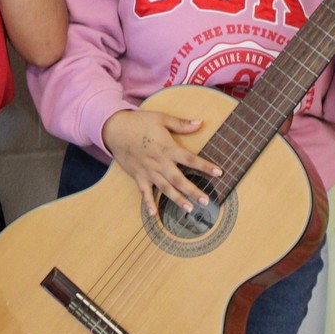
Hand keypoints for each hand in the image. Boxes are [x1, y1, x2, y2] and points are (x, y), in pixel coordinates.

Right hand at [101, 109, 222, 217]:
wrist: (115, 129)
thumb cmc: (139, 122)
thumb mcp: (161, 118)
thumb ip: (181, 124)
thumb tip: (200, 123)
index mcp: (167, 148)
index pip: (190, 159)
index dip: (205, 166)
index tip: (219, 173)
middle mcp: (159, 162)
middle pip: (179, 180)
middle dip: (193, 191)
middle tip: (206, 201)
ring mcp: (148, 171)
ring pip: (165, 189)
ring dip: (177, 199)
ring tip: (189, 209)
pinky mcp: (138, 176)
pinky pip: (144, 193)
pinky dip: (149, 204)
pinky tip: (154, 215)